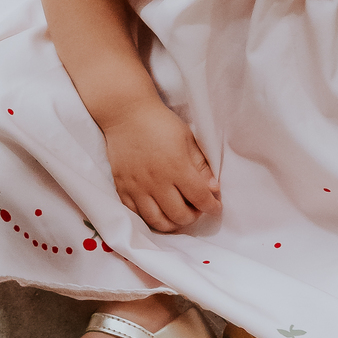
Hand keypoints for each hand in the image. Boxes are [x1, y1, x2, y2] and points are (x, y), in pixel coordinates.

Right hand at [102, 100, 220, 232]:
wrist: (126, 114)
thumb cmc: (161, 123)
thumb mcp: (187, 139)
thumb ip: (201, 166)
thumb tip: (213, 189)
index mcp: (177, 166)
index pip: (200, 198)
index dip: (212, 207)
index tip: (215, 206)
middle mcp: (156, 181)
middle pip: (179, 215)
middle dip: (193, 217)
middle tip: (196, 208)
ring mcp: (137, 187)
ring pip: (157, 221)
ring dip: (172, 223)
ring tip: (177, 213)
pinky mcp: (122, 187)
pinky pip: (136, 214)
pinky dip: (150, 218)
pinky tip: (158, 210)